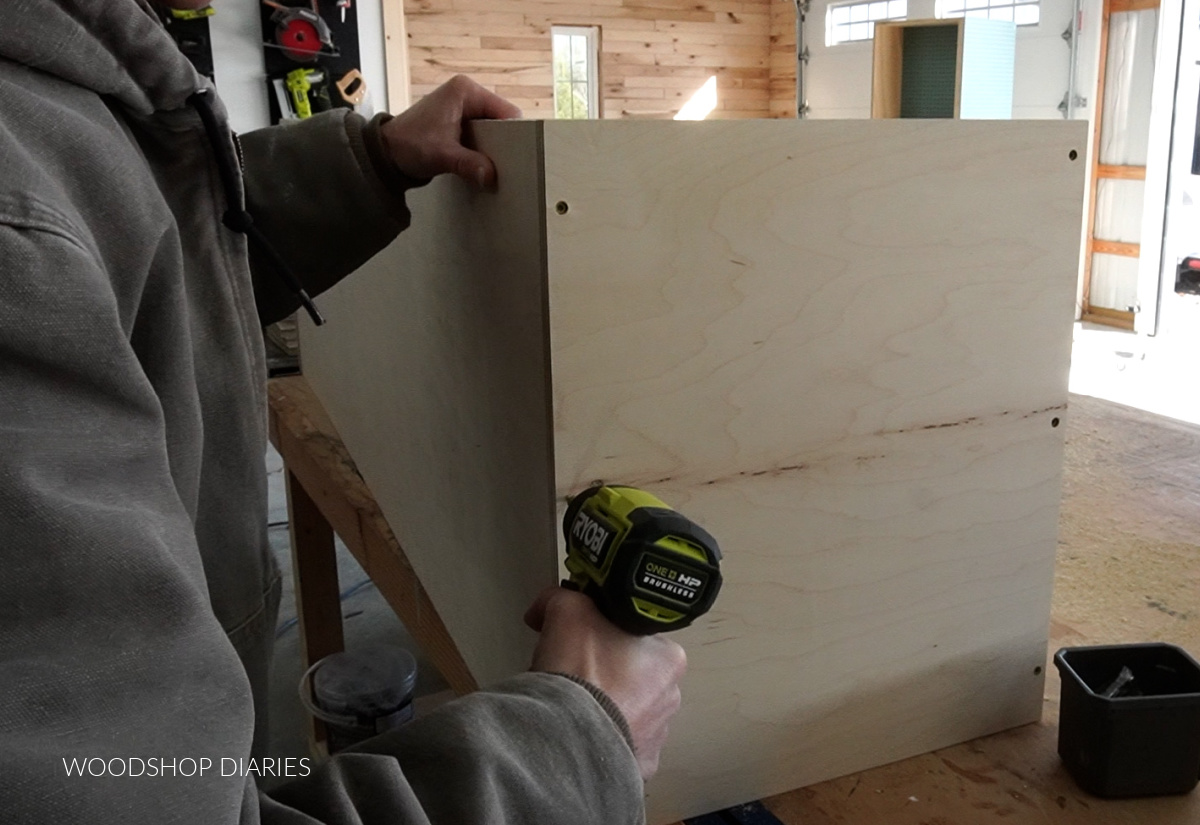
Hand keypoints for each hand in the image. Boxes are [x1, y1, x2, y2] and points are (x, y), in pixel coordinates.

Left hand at [380, 75, 520, 188]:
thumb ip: (469, 164)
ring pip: (492, 128)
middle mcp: (467, 93)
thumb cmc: (409, 145)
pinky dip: (483, 149)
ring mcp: (463, 107)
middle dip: (504, 141)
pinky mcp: (459, 121)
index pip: (505, 110)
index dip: (513, 133)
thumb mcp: (442, 155)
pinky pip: (481, 134)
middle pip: (500, 119)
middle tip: (507, 165)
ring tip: (496, 166)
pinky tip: (483, 164)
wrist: (384, 152)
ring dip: (493, 147)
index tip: (516, 155)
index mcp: (465, 90)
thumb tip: (492, 176)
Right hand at [524, 586, 687, 779]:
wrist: (568, 737)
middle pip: (630, 673)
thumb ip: (563, 596)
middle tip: (571, 670)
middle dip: (601, 670)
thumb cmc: (581, 674)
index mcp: (669, 657)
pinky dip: (600, 734)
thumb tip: (551, 600)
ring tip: (572, 702)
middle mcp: (671, 695)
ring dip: (603, 704)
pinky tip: (578, 727)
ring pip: (625, 708)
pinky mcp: (639, 763)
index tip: (582, 638)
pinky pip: (618, 741)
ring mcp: (657, 733)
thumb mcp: (568, 610)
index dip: (604, 633)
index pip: (635, 635)